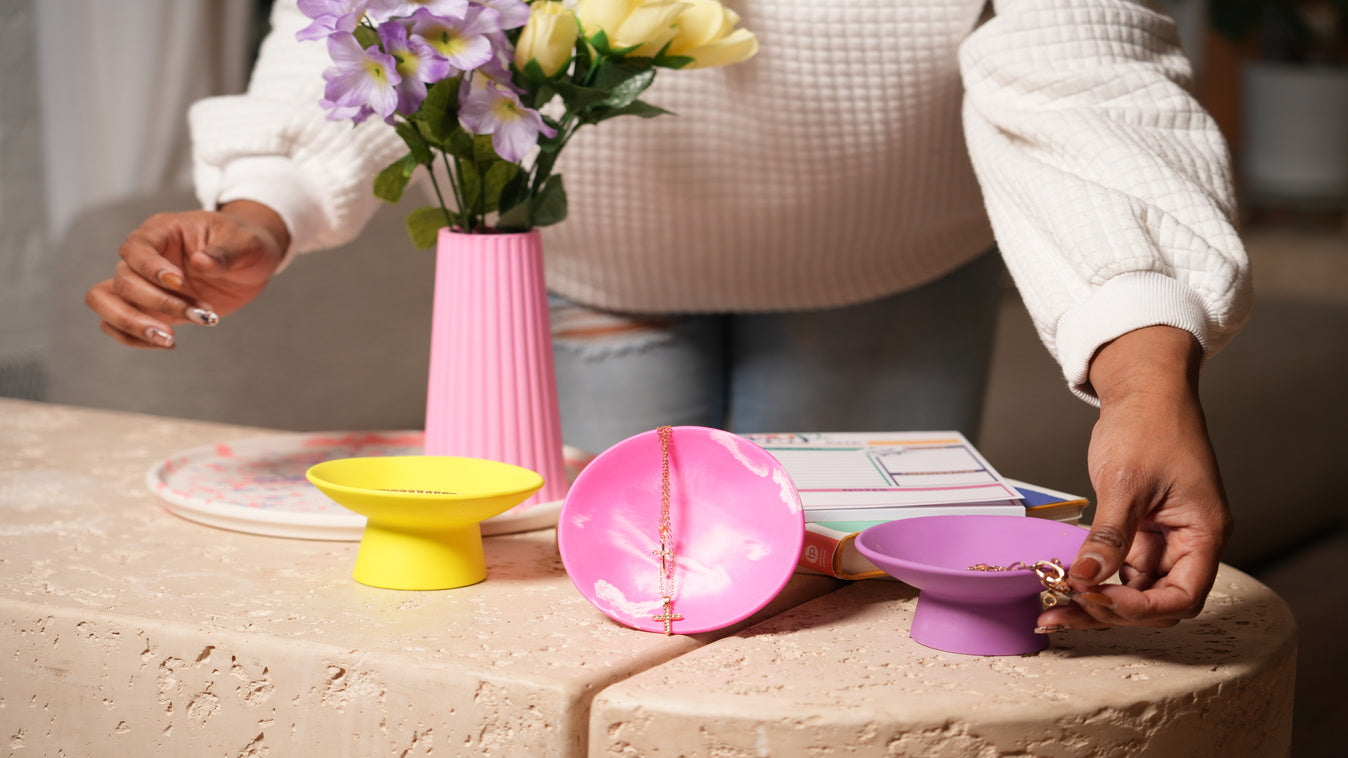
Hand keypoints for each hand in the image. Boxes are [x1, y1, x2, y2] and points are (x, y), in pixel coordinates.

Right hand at [85, 200, 289, 347]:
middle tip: (201, 316)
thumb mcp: (246, 243)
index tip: (180, 283)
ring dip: (133, 324)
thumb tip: (201, 262)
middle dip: (159, 303)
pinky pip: (117, 323)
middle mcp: (145, 257)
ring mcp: (143, 283)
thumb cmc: (246, 243)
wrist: (251, 261)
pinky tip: (168, 343)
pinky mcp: (149, 307)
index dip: (150, 268)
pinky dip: (134, 338)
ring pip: (105, 301)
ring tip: (170, 339)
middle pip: (122, 280)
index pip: (135, 248)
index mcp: (163, 231)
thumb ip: (226, 252)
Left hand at [1037, 326, 1232, 631]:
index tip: (1096, 600)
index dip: (1140, 609)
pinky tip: (1065, 583)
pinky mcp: (1143, 530)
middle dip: (1112, 612)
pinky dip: (1096, 578)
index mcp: (1203, 532)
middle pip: (1158, 602)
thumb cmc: (1149, 423)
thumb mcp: (1126, 481)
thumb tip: (1087, 580)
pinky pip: (1122, 569)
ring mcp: (1165, 538)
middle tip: (1062, 610)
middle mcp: (1190, 542)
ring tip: (1053, 607)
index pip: (1182, 596)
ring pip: (1136, 590)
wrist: (1144, 388)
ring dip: (1098, 601)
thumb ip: (1110, 535)